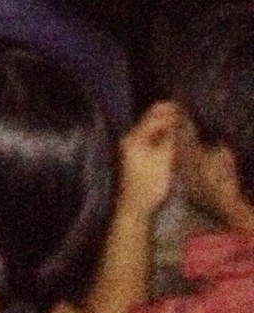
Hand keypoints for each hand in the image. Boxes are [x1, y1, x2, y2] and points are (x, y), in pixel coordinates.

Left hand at [118, 101, 179, 219]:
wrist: (135, 207)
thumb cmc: (150, 184)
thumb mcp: (163, 160)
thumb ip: (169, 139)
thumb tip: (176, 122)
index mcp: (135, 137)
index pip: (153, 117)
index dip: (169, 111)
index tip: (183, 105)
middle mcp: (130, 138)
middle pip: (149, 120)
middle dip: (165, 114)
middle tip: (182, 110)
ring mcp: (131, 147)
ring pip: (149, 129)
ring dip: (164, 124)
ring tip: (180, 121)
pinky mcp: (135, 156)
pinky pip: (149, 137)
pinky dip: (160, 134)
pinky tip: (170, 136)